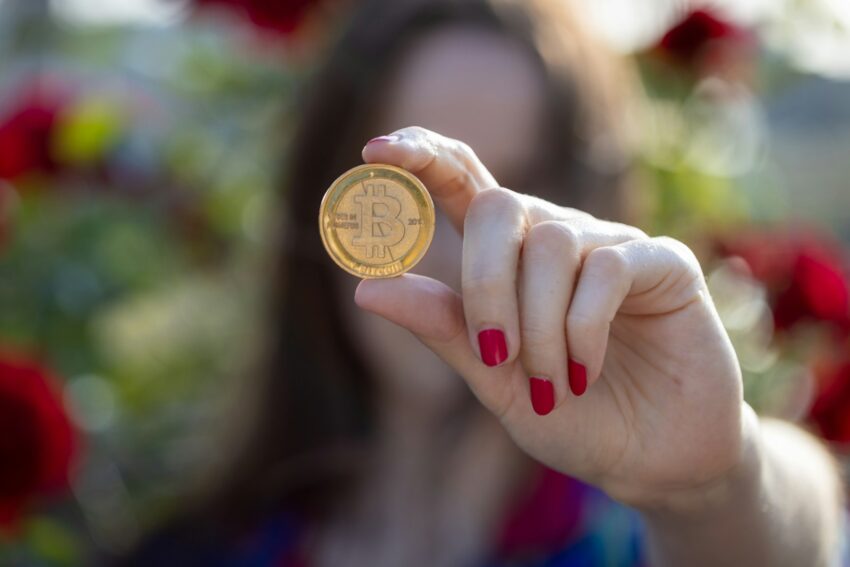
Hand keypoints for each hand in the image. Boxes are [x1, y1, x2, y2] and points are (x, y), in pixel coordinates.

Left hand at [355, 127, 746, 509]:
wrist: (652, 458)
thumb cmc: (570, 415)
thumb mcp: (494, 378)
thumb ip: (444, 329)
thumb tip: (366, 288)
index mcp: (508, 259)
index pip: (462, 184)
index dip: (422, 157)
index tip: (372, 151)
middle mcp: (556, 238)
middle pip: (498, 207)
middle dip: (484, 282)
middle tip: (494, 354)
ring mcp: (611, 244)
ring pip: (550, 244)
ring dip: (537, 325)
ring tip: (550, 383)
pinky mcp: (663, 262)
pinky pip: (607, 268)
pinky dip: (582, 329)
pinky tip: (583, 372)